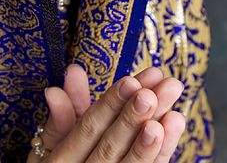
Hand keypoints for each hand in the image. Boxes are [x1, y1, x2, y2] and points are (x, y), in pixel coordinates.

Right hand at [26, 65, 185, 161]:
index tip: (131, 81)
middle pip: (110, 148)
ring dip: (151, 141)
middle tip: (150, 94)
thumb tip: (73, 72)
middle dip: (131, 120)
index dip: (109, 105)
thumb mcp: (52, 143)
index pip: (87, 129)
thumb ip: (64, 110)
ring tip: (171, 114)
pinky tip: (174, 126)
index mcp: (61, 161)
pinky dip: (162, 152)